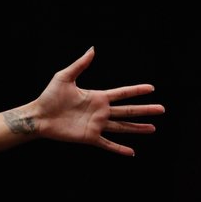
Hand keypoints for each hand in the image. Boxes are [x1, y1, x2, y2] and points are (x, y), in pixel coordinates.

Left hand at [30, 48, 164, 155]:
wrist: (38, 116)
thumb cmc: (49, 97)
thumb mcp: (65, 77)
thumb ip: (80, 65)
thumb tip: (92, 49)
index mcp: (97, 97)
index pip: (122, 93)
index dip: (137, 90)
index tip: (152, 88)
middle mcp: (100, 111)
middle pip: (127, 110)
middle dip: (145, 110)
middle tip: (162, 109)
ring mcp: (96, 125)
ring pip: (122, 127)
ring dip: (137, 128)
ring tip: (153, 128)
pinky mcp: (89, 137)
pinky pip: (107, 144)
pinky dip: (119, 149)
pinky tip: (131, 152)